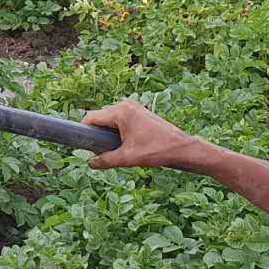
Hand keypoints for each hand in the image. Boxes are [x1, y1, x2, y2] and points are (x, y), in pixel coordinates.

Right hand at [81, 99, 206, 172]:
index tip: (89, 146)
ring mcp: (133, 106)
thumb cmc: (156, 151)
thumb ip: (106, 160)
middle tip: (107, 150)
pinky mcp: (139, 111)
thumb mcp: (127, 158)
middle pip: (100, 117)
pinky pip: (120, 118)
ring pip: (110, 118)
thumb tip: (90, 163)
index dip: (86, 132)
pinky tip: (127, 142)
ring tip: (120, 147)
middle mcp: (125, 104)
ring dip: (109, 132)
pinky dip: (119, 129)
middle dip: (99, 133)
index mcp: (120, 112)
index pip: (91, 118)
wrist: (181, 147)